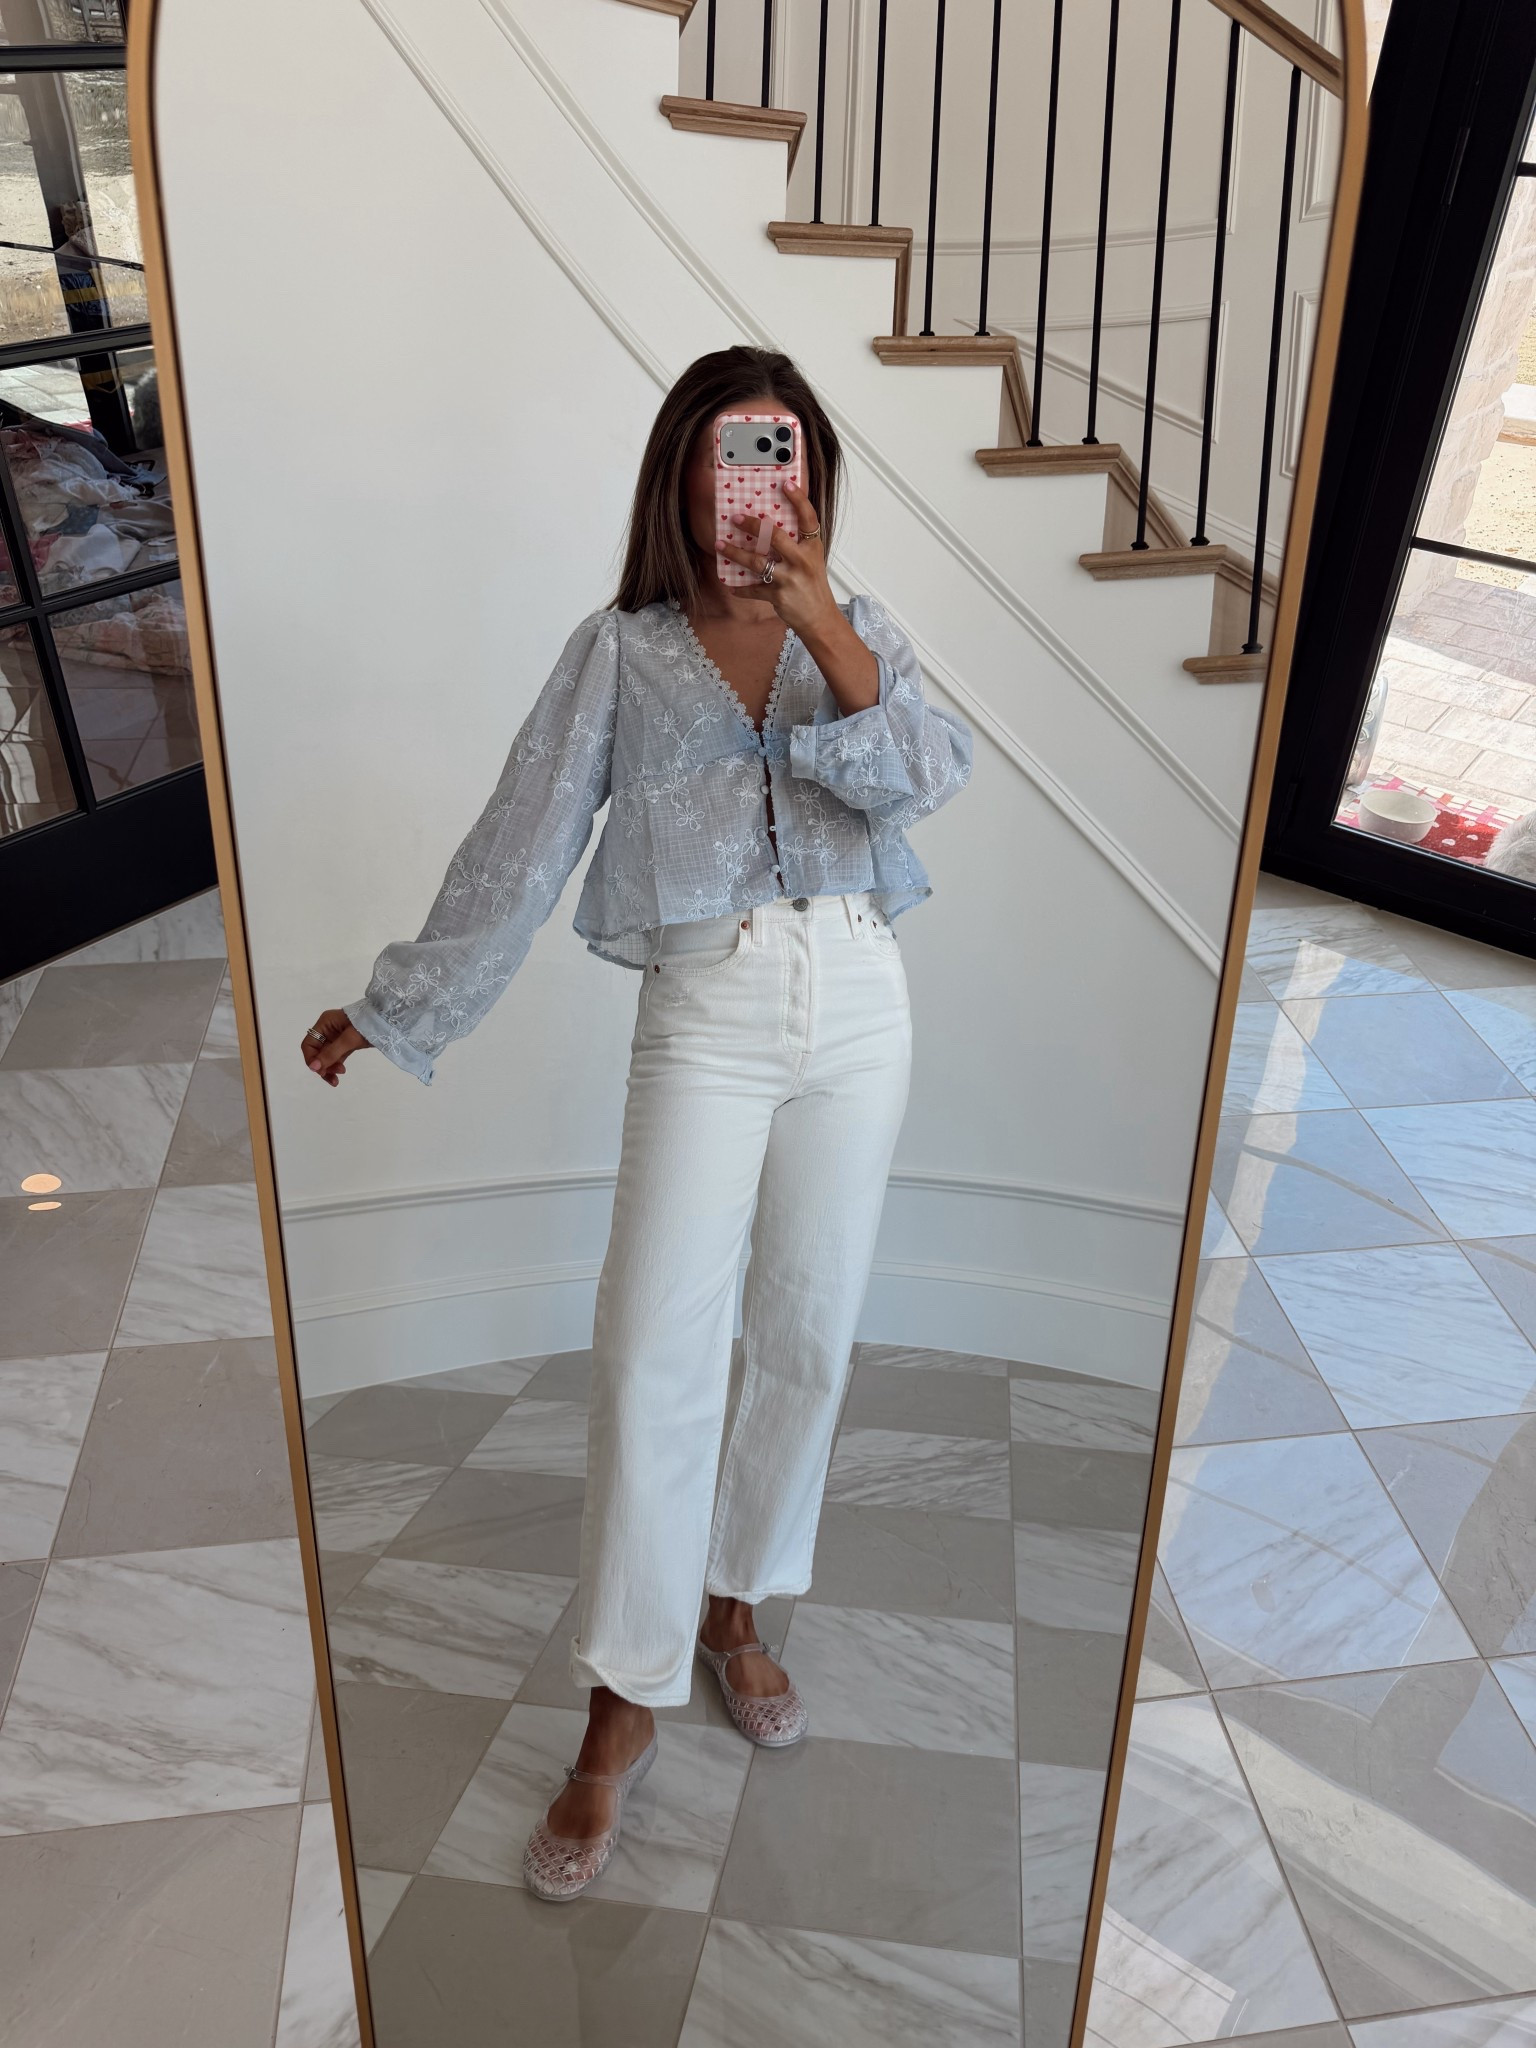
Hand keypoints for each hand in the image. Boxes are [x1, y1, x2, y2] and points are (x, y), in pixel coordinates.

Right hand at [301, 1008, 370, 1086]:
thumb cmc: (368, 1025)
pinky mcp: (347, 1044)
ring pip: (327, 1056)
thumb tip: (313, 1068)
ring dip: (329, 1068)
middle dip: (322, 1066)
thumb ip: (331, 1053)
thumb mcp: (349, 1039)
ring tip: (336, 1080)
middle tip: (332, 1077)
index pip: (309, 1044)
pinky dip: (336, 1066)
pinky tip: (340, 1074)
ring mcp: (337, 1037)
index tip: (320, 1071)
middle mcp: (328, 1030)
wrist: (388, 1021)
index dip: (311, 1059)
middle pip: (317, 1052)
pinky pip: (337, 1057)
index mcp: (325, 1024)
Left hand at [720, 484, 841, 640]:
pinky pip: (753, 589)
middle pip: (775, 537)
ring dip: (735, 553)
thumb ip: (795, 545)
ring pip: (757, 562)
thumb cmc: (813, 588)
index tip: (785, 484)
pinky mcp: (778, 596)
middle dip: (753, 525)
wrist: (820, 619)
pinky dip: (740, 588)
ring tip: (720, 545)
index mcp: (812, 548)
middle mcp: (802, 561)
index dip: (798, 499)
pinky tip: (731, 585)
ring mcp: (789, 579)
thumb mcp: (811, 561)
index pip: (808, 518)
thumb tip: (768, 529)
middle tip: (736, 517)